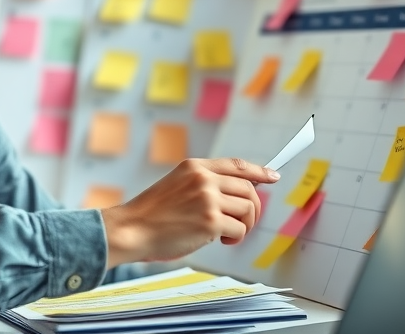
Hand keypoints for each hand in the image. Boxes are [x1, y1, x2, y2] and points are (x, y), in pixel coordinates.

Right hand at [99, 158, 278, 268]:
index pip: (237, 165)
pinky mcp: (211, 220)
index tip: (273, 176)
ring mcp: (208, 198)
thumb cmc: (151, 214)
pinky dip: (234, 238)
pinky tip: (219, 240)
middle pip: (248, 189)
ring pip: (248, 209)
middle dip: (252, 209)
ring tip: (225, 233)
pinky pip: (239, 229)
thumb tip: (236, 196)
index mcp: (194, 167)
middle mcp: (203, 179)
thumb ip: (203, 185)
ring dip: (243, 225)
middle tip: (242, 223)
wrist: (132, 229)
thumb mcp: (176, 186)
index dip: (259, 171)